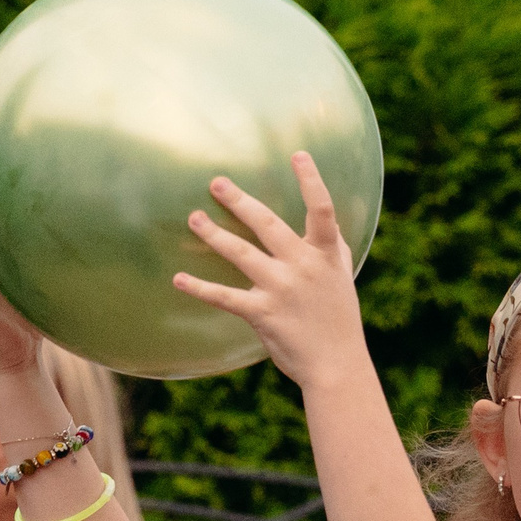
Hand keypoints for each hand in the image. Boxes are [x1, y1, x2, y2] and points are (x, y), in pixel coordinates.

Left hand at [169, 154, 365, 390]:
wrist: (337, 365)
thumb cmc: (339, 320)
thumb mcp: (341, 277)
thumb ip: (330, 248)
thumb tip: (324, 222)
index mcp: (326, 254)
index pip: (322, 209)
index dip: (311, 180)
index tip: (298, 154)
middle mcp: (303, 266)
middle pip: (267, 224)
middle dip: (240, 201)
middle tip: (216, 183)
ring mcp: (282, 289)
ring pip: (241, 253)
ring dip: (214, 234)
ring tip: (193, 218)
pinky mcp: (262, 313)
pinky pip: (225, 297)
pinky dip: (200, 288)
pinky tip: (179, 279)